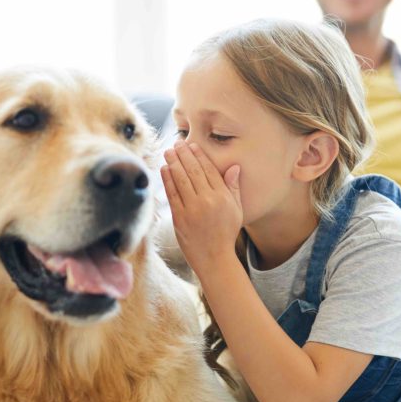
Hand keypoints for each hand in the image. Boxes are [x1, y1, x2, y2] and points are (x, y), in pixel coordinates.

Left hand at [161, 140, 242, 272]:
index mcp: (223, 197)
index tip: (192, 145)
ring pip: (181, 180)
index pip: (209, 170)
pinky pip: (172, 194)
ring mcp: (192, 209)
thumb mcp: (236, 210)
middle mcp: (208, 201)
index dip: (199, 156)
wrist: (215, 258)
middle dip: (184, 155)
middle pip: (193, 171)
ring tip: (168, 151)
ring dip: (173, 163)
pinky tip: (164, 169)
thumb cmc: (226, 233)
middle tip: (177, 143)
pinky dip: (167, 180)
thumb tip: (234, 167)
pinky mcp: (179, 218)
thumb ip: (233, 187)